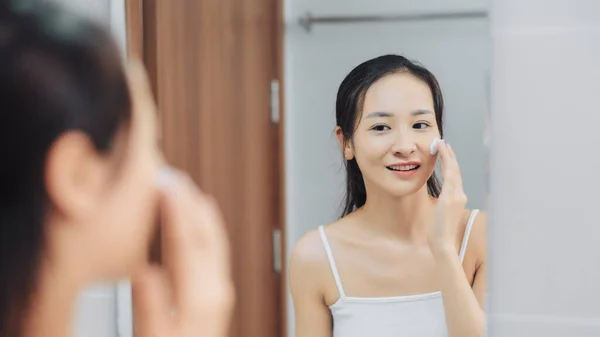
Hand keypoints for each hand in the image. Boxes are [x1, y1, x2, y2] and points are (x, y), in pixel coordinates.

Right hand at [132, 170, 233, 336]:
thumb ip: (151, 308)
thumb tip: (146, 270)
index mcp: (200, 298)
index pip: (187, 241)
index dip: (175, 208)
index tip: (164, 180)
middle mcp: (217, 288)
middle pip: (204, 234)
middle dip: (188, 201)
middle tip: (170, 173)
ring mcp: (219, 289)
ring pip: (212, 238)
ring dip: (197, 210)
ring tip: (181, 186)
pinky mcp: (216, 291)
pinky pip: (215, 249)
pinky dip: (204, 226)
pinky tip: (197, 216)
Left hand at [428, 140, 466, 250]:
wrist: (443, 244)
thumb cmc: (440, 232)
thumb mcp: (441, 214)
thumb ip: (443, 205)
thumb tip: (440, 200)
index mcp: (458, 199)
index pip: (455, 177)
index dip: (450, 164)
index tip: (445, 153)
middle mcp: (460, 195)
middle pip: (456, 170)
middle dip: (450, 156)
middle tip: (443, 143)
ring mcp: (457, 196)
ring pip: (454, 170)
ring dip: (448, 155)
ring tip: (442, 143)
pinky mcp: (451, 197)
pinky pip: (450, 174)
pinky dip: (446, 162)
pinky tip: (442, 153)